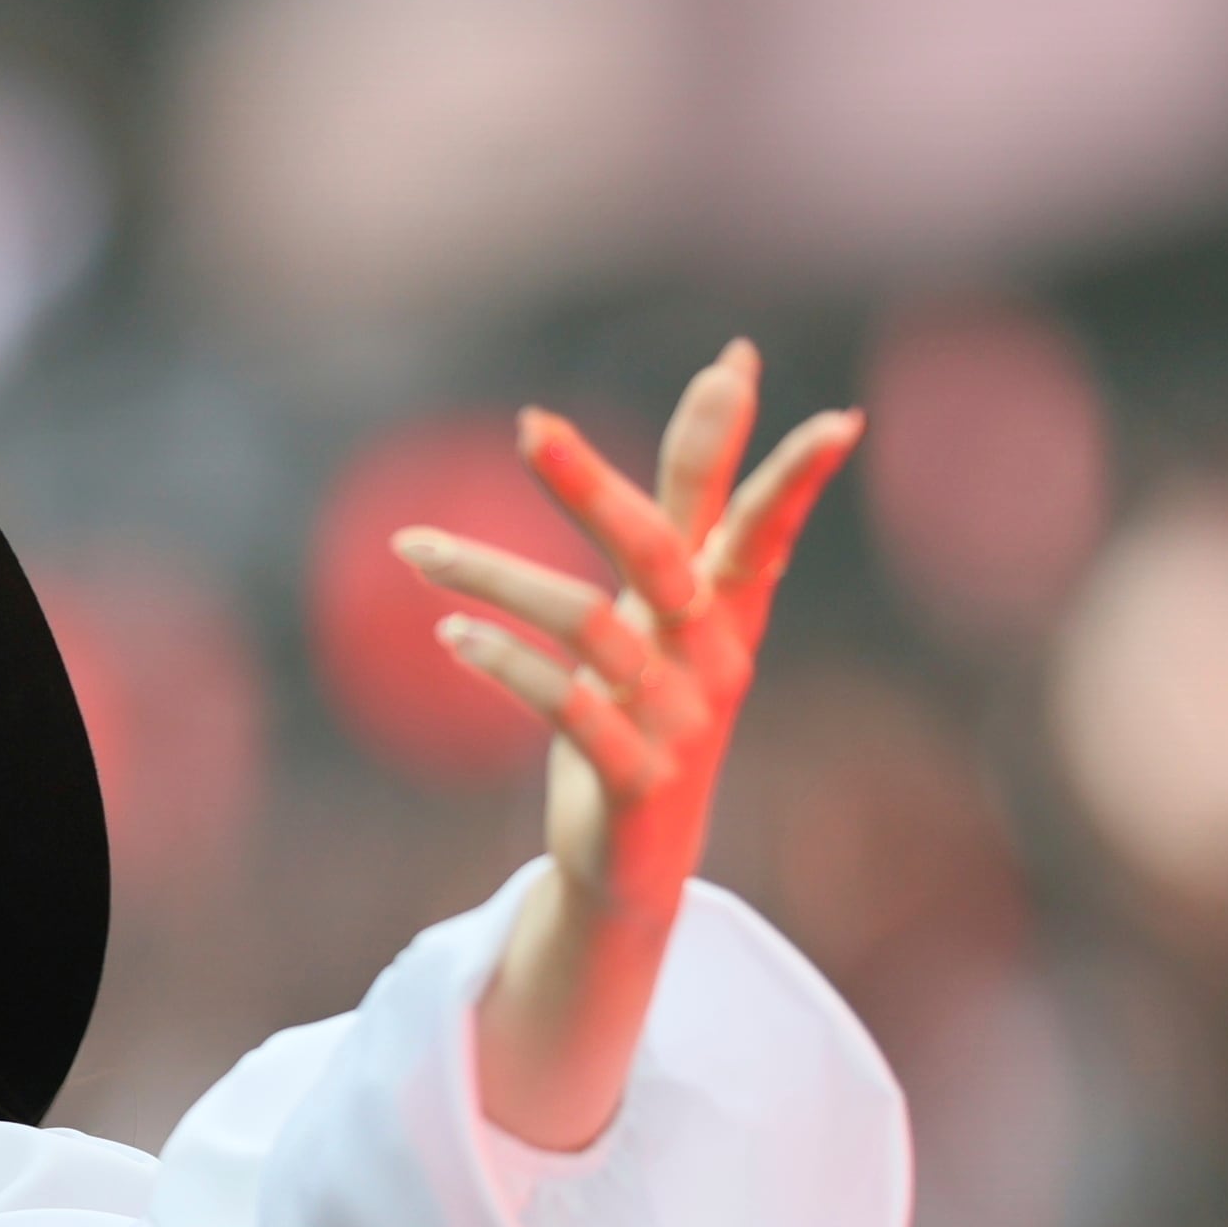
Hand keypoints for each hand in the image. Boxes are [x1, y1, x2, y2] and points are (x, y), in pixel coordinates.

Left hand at [397, 340, 860, 1149]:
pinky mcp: (636, 779)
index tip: (815, 403)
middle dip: (593, 485)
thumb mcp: (671, 602)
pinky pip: (567, 707)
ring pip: (585, 625)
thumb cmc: (649, 706)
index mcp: (730, 611)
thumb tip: (730, 365)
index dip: (792, 475)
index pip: (762, 527)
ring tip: (412, 549)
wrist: (637, 862)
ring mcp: (679, 721)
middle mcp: (714, 659)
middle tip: (527, 424)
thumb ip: (690, 493)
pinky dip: (504, 664)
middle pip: (659, 556)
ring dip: (492, 576)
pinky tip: (451, 633)